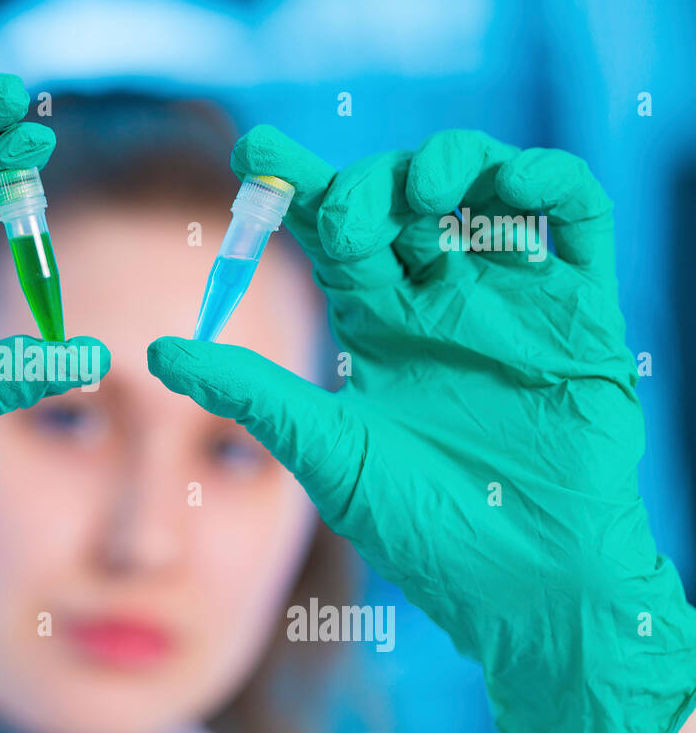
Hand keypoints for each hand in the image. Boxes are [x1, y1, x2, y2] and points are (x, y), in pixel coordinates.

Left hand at [149, 126, 695, 732]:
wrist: (524, 580)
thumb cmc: (423, 525)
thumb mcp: (327, 449)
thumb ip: (251, 394)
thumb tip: (152, 352)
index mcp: (377, 325)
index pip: (332, 234)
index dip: (296, 186)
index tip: (252, 152)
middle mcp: (439, 301)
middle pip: (400, 201)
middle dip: (368, 185)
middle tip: (348, 209)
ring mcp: (510, 300)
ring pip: (482, 190)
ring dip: (453, 165)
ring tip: (424, 193)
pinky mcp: (580, 310)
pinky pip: (577, 218)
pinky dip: (548, 182)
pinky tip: (511, 183)